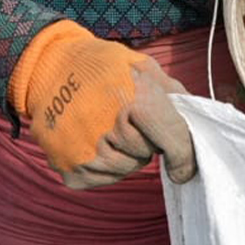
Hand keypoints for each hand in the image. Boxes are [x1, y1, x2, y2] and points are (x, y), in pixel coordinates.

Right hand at [63, 57, 193, 189]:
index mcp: (132, 99)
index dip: (183, 154)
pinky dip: (103, 165)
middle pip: (147, 154)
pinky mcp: (70, 168)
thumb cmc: (102, 65)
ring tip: (106, 126)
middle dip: (144, 139)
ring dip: (124, 153)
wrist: (47, 67)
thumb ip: (174, 94)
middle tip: (127, 119)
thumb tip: (197, 124)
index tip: (184, 166)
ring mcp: (86, 152)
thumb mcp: (143, 67)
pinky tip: (91, 139)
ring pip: (126, 169)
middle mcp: (108, 129)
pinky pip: (103, 179)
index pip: (172, 140)